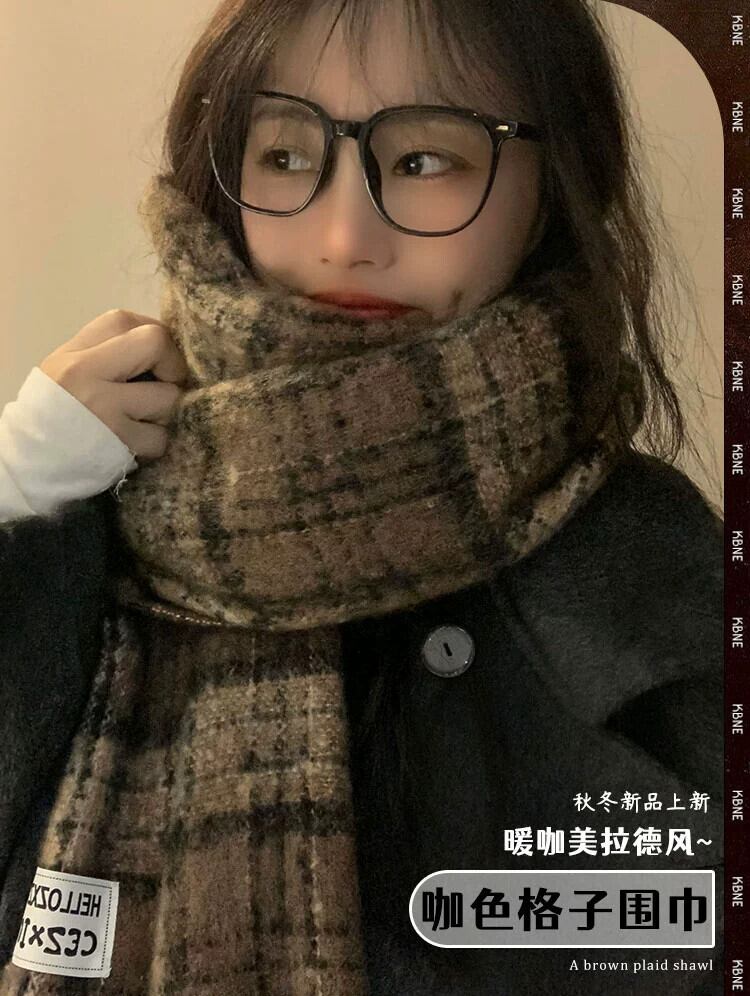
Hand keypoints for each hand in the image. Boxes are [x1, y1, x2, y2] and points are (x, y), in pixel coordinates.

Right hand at [39, 309, 188, 461]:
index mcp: (74, 353)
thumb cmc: (58, 416)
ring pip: (169, 396)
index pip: (125, 320)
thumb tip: (163, 346)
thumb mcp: (68, 372)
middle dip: (173, 367)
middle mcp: (86, 372)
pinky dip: (155, 444)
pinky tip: (134, 446)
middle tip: (164, 387)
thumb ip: (108, 353)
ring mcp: (103, 407)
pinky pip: (161, 437)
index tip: (156, 359)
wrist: (31, 464)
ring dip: (166, 414)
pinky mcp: (118, 441)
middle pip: (156, 342)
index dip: (153, 336)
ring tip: (142, 423)